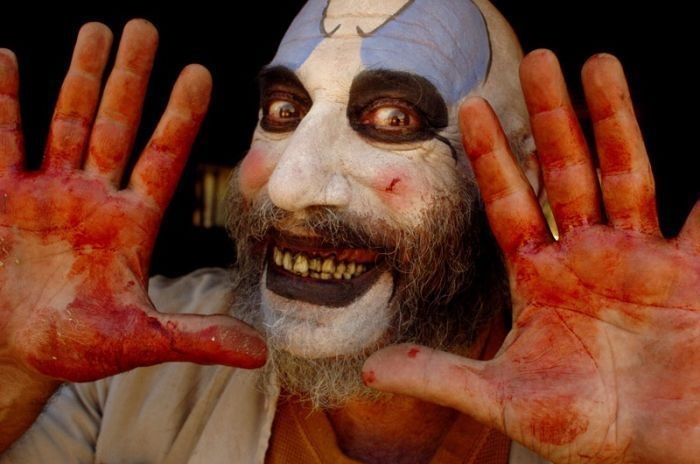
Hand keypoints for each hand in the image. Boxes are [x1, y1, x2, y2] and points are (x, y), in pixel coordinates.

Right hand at [0, 20, 265, 382]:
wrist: (20, 354)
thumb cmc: (82, 346)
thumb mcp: (141, 341)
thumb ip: (197, 338)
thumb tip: (260, 353)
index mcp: (131, 223)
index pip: (161, 157)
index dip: (179, 117)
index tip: (200, 74)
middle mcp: (95, 197)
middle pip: (117, 124)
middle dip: (131, 77)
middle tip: (146, 27)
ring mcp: (48, 193)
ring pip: (68, 121)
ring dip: (80, 76)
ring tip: (99, 29)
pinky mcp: (3, 200)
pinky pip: (3, 141)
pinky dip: (3, 103)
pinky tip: (9, 59)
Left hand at [364, 50, 699, 462]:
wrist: (658, 448)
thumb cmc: (583, 427)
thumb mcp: (507, 399)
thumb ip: (442, 376)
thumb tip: (373, 368)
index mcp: (539, 278)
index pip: (508, 203)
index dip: (490, 157)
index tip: (471, 107)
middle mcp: (585, 256)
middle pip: (564, 172)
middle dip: (551, 118)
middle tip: (537, 59)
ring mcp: (637, 256)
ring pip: (624, 172)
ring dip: (613, 120)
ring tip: (599, 64)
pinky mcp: (688, 270)